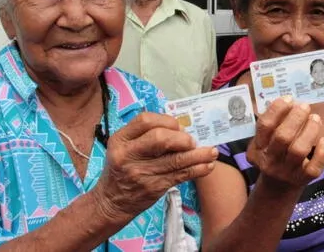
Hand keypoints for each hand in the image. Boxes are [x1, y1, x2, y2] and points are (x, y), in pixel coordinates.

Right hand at [93, 112, 217, 221]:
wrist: (111, 202)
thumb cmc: (122, 169)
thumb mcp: (123, 147)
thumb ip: (145, 135)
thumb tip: (181, 128)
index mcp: (120, 139)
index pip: (145, 121)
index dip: (166, 121)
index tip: (178, 127)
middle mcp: (129, 154)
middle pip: (160, 138)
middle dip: (182, 138)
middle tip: (192, 142)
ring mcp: (141, 172)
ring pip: (176, 160)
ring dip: (199, 155)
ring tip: (212, 152)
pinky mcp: (154, 187)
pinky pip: (180, 175)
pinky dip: (198, 169)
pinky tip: (208, 166)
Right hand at [246, 97, 323, 191]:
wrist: (278, 186)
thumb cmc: (274, 154)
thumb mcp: (266, 141)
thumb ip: (274, 123)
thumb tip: (290, 100)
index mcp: (257, 148)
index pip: (265, 126)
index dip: (277, 109)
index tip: (288, 98)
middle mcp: (269, 161)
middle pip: (283, 137)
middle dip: (296, 118)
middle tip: (305, 106)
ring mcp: (286, 172)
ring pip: (299, 150)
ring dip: (310, 130)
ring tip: (315, 118)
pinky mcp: (302, 179)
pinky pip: (314, 167)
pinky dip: (322, 152)